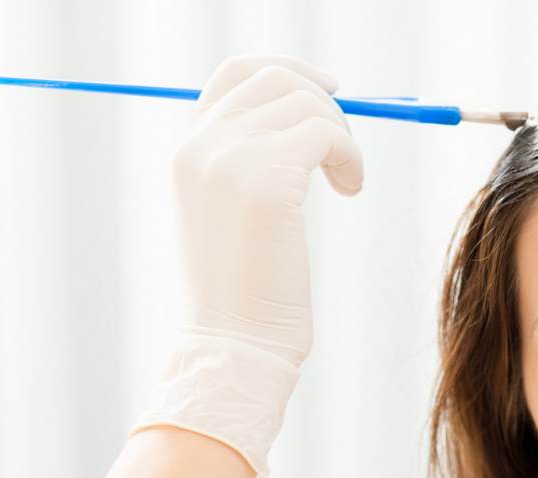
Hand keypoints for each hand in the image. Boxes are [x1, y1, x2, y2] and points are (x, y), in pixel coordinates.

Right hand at [172, 53, 363, 368]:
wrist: (234, 345)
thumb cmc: (245, 295)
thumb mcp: (233, 217)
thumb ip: (250, 164)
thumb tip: (309, 119)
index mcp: (187, 152)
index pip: (237, 74)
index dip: (290, 72)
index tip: (331, 91)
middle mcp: (200, 145)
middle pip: (277, 80)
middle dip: (325, 105)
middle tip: (344, 152)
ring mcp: (228, 158)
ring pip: (308, 104)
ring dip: (343, 137)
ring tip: (347, 181)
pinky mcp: (265, 178)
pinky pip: (327, 134)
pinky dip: (350, 156)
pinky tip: (350, 190)